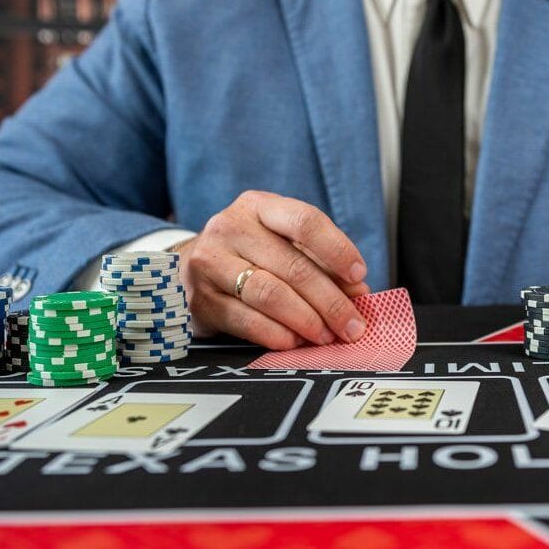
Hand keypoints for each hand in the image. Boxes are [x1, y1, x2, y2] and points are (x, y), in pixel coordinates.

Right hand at [178, 190, 370, 348]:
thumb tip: (358, 291)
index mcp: (259, 206)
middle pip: (292, 266)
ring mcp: (211, 263)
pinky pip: (246, 321)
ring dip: (306, 320)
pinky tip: (295, 342)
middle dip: (330, 301)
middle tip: (352, 325)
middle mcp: (230, 228)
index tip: (359, 276)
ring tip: (326, 335)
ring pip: (269, 294)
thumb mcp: (285, 245)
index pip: (305, 221)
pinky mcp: (201, 300)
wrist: (189, 269)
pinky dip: (277, 335)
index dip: (337, 250)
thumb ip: (322, 263)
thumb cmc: (250, 254)